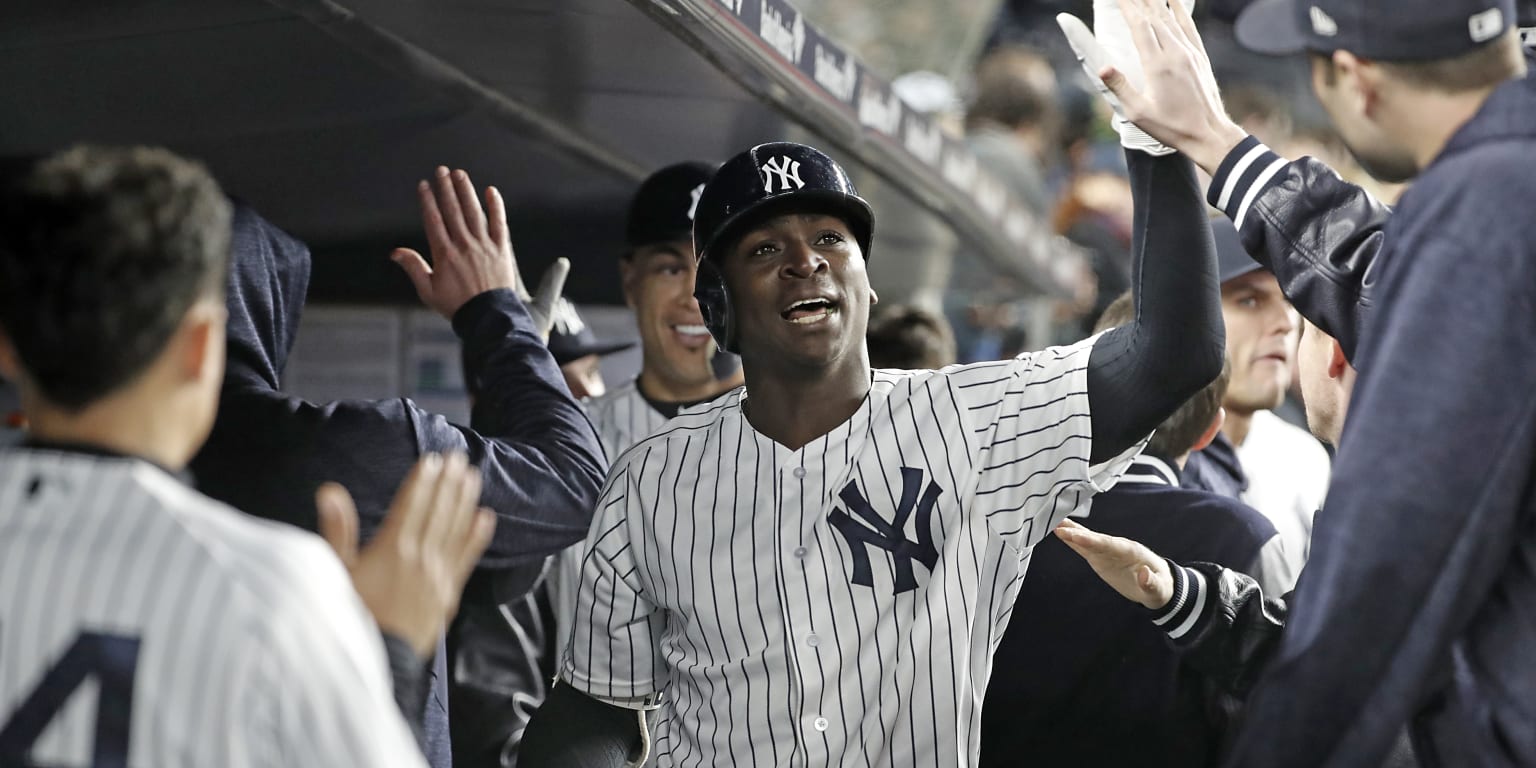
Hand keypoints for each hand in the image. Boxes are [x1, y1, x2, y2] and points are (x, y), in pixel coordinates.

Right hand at [317, 452, 495, 655]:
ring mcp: (437, 577)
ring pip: (455, 530)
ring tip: (473, 476)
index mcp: (392, 550)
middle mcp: (420, 559)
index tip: (433, 460)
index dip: (423, 480)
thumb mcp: (334, 574)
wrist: (377, 662)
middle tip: (459, 457)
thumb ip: (337, 531)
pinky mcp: (447, 595)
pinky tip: (486, 518)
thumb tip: (330, 491)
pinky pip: (466, 559)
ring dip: (464, 501)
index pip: (412, 505)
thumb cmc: (349, 618)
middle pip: (438, 512)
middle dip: (448, 483)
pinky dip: (477, 537)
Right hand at [394, 167, 569, 335]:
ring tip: (460, 175)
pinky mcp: (501, 250)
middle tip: (441, 170)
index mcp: (444, 254)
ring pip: (474, 212)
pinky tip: (491, 191)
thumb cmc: (456, 306)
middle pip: (453, 211)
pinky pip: (499, 224)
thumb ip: (413, 267)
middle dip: (446, 189)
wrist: (488, 318)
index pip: (433, 220)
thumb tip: (395, 251)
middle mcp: (464, 246)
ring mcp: (484, 246)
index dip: (428, 201)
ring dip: (466, 191)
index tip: (424, 185)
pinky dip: (496, 207)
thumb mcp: (428, 290)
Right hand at [1054, 518, 1173, 609]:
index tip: (1076, 535)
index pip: (1109, 544)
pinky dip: (1072, 540)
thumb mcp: (1159, 590)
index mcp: (1131, 551)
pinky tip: (1060, 532)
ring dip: (1071, 532)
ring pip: (1087, 540)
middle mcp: (1117, 547)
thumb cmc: (1161, 587)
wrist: (1158, 585)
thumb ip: (1151, 583)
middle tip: (1058, 526)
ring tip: (1053, 522)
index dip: (1092, 539)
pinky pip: (1084, 548)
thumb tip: (1143, 574)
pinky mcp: (1100, 558)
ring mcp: (1107, 552)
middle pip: (1095, 538)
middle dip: (1077, 533)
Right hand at [1058, 0, 1248, 170]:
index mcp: (1157, 65)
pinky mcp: (1200, 56)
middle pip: (1154, 16)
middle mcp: (1175, 53)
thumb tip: (1102, 68)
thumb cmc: (1171, 127)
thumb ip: (1120, 87)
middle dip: (1139, 0)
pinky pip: (1187, 25)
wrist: (1208, 133)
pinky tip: (1174, 0)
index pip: (1139, 26)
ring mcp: (1190, 52)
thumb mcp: (1138, 113)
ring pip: (1170, 17)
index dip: (1127, 7)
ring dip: (1155, 1)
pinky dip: (1179, 9)